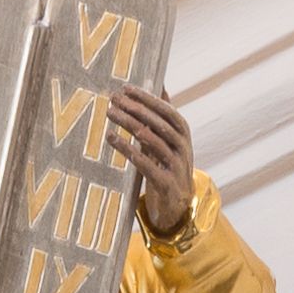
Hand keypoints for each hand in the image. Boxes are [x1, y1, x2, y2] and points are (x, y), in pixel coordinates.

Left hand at [108, 81, 192, 236]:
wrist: (179, 206)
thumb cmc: (170, 167)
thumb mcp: (170, 141)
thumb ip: (164, 116)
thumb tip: (162, 86)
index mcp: (183, 132)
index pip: (164, 109)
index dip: (146, 97)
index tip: (125, 88)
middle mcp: (182, 146)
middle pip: (156, 122)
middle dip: (133, 108)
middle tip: (113, 99)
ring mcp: (175, 165)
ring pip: (149, 140)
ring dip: (127, 124)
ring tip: (110, 113)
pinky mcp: (165, 183)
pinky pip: (144, 163)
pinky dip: (127, 149)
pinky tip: (112, 138)